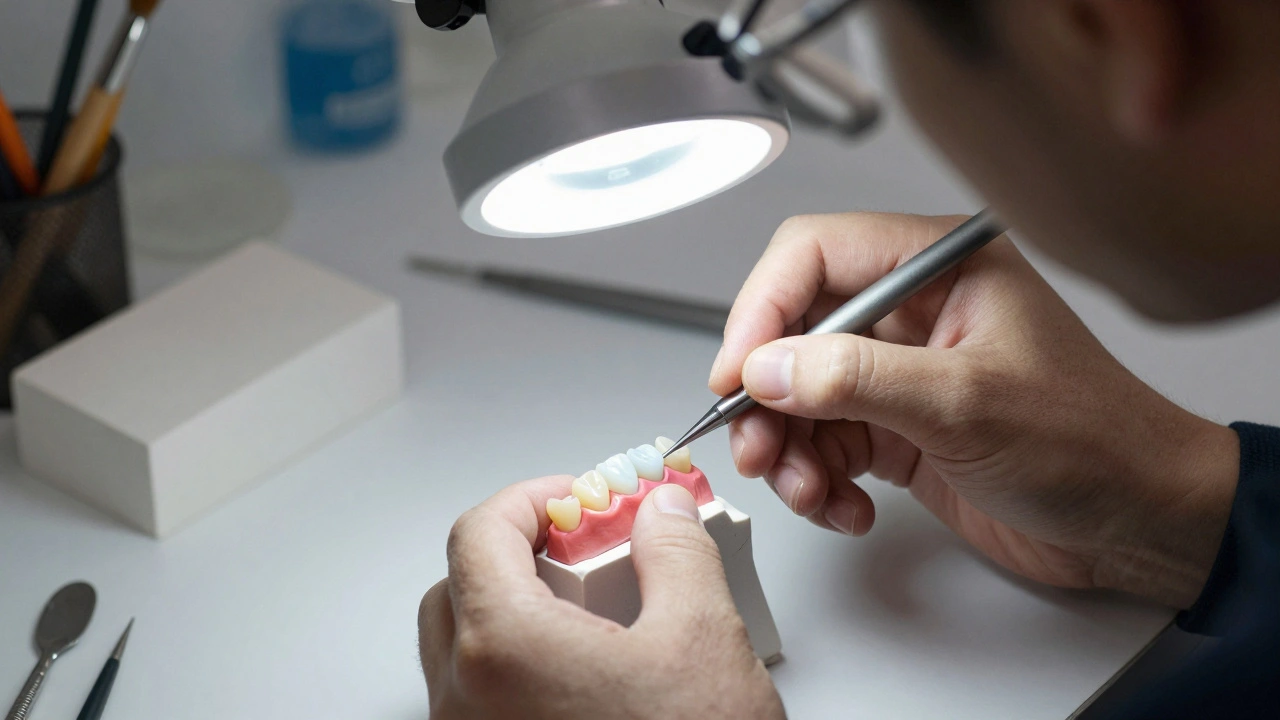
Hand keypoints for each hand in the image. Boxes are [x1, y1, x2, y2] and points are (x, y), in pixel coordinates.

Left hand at [420, 477, 783, 719]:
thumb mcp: (702, 639)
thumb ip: (677, 552)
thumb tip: (662, 510)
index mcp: (502, 648)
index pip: (479, 532)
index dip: (531, 498)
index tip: (576, 497)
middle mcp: (464, 699)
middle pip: (457, 585)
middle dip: (516, 550)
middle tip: (581, 545)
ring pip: (461, 646)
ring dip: (511, 608)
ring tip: (589, 611)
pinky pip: (477, 696)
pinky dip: (514, 663)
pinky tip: (584, 673)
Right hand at [710, 212, 1238, 607]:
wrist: (1138, 522)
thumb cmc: (1092, 442)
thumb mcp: (966, 404)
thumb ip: (857, 378)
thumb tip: (765, 368)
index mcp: (938, 266)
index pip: (814, 255)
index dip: (761, 310)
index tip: (737, 373)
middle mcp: (912, 311)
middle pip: (794, 331)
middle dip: (766, 396)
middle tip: (756, 446)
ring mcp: (901, 372)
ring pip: (800, 395)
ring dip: (789, 449)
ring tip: (808, 490)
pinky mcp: (898, 428)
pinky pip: (825, 443)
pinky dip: (820, 480)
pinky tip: (848, 507)